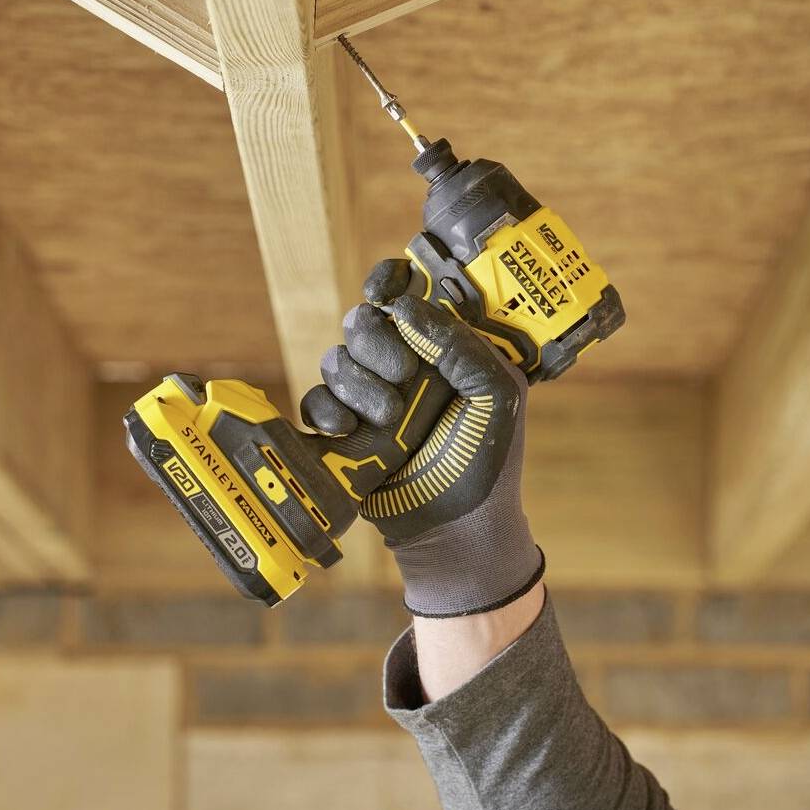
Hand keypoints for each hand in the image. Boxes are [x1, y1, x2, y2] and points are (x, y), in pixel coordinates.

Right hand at [299, 259, 541, 616]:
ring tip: (388, 419)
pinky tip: (350, 431)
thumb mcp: (495, 393)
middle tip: (402, 378)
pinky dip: (327, 412)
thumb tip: (406, 306)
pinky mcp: (341, 429)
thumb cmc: (485, 459)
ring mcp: (369, 396)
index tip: (384, 293)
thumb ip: (460, 343)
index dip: (389, 280)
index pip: (407, 292)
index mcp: (442, 347)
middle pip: (363, 320)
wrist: (455, 529)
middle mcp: (404, 364)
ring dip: (358, 385)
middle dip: (376, 344)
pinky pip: (314, 399)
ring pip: (337, 358)